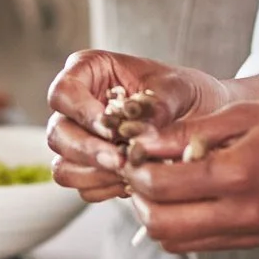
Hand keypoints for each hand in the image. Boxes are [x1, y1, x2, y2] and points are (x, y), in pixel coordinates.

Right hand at [43, 51, 233, 201]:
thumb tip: (140, 132)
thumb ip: (157, 106)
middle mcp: (76, 105)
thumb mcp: (177, 88)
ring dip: (96, 174)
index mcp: (88, 70)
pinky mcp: (88, 167)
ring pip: (64, 165)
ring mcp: (79, 138)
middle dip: (89, 151)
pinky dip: (106, 188)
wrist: (200, 118)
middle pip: (58, 133)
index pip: (63, 92)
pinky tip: (133, 181)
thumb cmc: (183, 92)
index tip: (112, 129)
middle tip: (121, 160)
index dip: (82, 113)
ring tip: (131, 172)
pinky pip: (82, 186)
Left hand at [122, 97, 258, 251]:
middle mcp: (240, 214)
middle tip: (140, 169)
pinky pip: (200, 244)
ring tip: (162, 182)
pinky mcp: (253, 242)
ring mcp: (247, 234)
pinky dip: (182, 224)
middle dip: (139, 197)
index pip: (160, 185)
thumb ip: (191, 132)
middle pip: (159, 224)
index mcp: (237, 175)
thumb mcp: (245, 114)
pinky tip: (188, 195)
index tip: (132, 149)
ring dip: (157, 214)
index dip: (135, 168)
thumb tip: (145, 142)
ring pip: (174, 241)